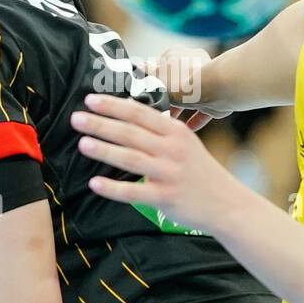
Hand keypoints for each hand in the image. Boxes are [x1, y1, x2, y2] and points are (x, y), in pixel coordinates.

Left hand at [71, 92, 247, 235]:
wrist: (227, 203)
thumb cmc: (199, 171)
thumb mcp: (185, 142)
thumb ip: (159, 129)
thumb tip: (126, 110)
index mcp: (175, 132)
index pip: (139, 113)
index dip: (113, 105)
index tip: (90, 99)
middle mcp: (172, 150)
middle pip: (131, 133)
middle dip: (101, 124)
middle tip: (76, 118)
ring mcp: (169, 174)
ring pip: (131, 158)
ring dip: (104, 150)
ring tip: (82, 144)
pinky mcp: (166, 197)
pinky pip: (135, 192)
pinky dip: (113, 188)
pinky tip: (94, 183)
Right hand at [140, 45, 229, 131]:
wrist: (214, 89)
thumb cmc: (183, 80)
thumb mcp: (155, 77)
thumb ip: (144, 73)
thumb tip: (135, 65)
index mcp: (175, 55)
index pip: (158, 66)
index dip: (150, 80)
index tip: (144, 93)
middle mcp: (191, 64)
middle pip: (173, 82)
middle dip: (165, 98)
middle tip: (156, 111)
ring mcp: (205, 80)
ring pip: (188, 97)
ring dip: (179, 109)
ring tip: (169, 122)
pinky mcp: (215, 96)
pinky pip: (203, 110)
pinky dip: (195, 119)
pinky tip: (188, 127)